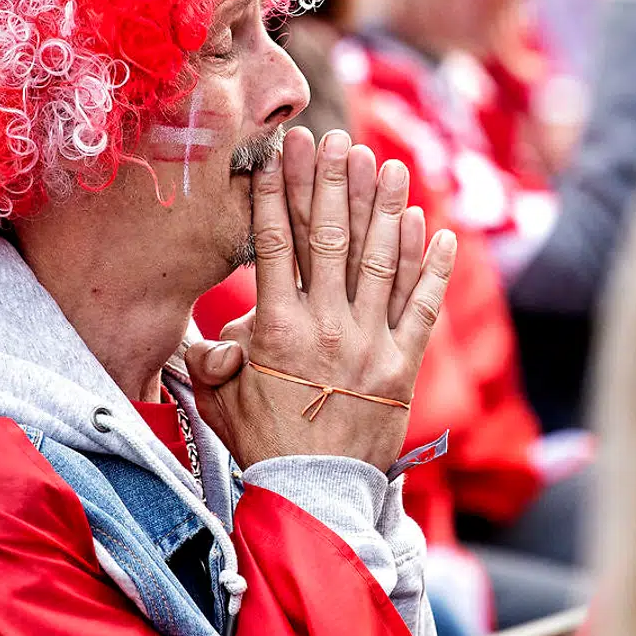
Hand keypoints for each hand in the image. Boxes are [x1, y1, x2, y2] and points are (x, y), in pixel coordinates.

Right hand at [186, 128, 455, 471]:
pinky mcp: (403, 366)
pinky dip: (431, 268)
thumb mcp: (216, 398)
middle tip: (337, 138)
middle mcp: (326, 327)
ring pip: (381, 261)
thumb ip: (206, 355)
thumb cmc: (259, 444)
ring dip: (386, 208)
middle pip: (331, 238)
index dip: (278, 192)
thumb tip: (198, 334)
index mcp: (276, 328)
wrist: (313, 496)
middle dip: (333, 182)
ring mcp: (370, 344)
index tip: (281, 150)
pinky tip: (438, 230)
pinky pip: (423, 308)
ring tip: (389, 165)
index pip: (276, 242)